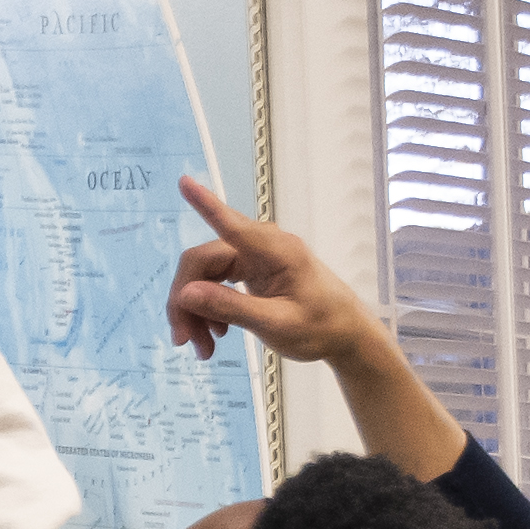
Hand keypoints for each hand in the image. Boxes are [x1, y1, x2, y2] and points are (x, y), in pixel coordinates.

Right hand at [167, 175, 376, 366]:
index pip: (230, 224)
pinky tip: (215, 333)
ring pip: (205, 276)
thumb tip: (186, 294)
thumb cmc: (322, 327)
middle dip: (187, 301)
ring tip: (203, 346)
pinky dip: (209, 309)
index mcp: (275, 251)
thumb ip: (230, 307)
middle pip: (203, 262)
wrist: (346, 335)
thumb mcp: (276, 324)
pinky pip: (217, 284)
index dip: (203, 204)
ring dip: (196, 311)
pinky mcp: (252, 271)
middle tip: (183, 340)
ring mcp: (255, 258)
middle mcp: (261, 247)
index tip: (184, 182)